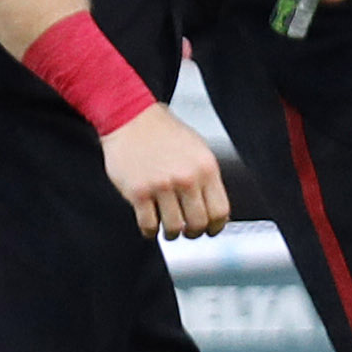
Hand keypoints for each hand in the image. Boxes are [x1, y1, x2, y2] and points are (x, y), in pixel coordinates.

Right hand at [101, 105, 229, 239]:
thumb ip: (206, 177)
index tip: (211, 230)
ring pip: (174, 228)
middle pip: (198, 223)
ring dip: (172, 234)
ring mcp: (161, 186)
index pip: (220, 211)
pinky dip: (151, 232)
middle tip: (189, 232)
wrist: (131, 118)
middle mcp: (186, 178)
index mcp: (206, 168)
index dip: (216, 226)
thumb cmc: (164, 132)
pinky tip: (151, 227)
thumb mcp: (198, 149)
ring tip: (169, 230)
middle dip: (194, 233)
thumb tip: (213, 206)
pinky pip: (149, 225)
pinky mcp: (138, 192)